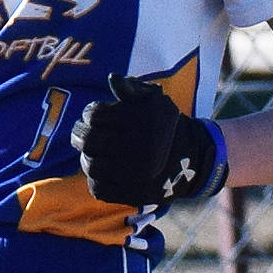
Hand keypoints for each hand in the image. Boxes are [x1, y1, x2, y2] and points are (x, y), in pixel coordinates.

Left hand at [71, 74, 225, 206]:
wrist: (192, 160)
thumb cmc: (164, 125)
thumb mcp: (155, 100)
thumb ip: (132, 87)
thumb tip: (113, 78)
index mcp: (141, 121)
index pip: (94, 115)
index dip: (89, 113)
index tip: (93, 115)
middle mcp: (139, 148)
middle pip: (89, 141)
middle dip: (80, 135)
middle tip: (82, 134)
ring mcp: (135, 174)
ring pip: (91, 166)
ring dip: (86, 158)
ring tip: (92, 153)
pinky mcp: (132, 194)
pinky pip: (98, 189)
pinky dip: (95, 180)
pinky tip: (102, 171)